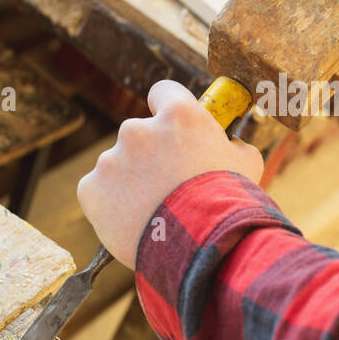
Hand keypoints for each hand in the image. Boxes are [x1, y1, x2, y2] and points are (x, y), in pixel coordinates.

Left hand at [77, 80, 263, 268]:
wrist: (201, 246)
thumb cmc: (228, 203)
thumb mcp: (247, 164)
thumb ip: (234, 145)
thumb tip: (232, 143)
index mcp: (178, 115)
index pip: (163, 92)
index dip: (168, 110)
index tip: (172, 128)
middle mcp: (138, 129)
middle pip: (139, 135)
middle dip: (151, 156)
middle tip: (170, 185)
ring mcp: (111, 159)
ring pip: (119, 166)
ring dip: (132, 182)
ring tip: (155, 212)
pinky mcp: (91, 189)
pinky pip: (98, 192)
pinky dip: (112, 204)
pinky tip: (134, 221)